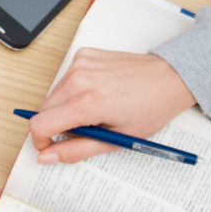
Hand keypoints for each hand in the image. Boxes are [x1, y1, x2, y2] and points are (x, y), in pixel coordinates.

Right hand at [28, 48, 195, 163]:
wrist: (170, 78)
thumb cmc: (151, 108)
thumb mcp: (116, 140)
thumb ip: (76, 150)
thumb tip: (47, 157)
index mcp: (86, 103)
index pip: (40, 124)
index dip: (40, 141)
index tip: (50, 147)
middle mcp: (79, 79)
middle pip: (43, 109)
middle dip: (55, 125)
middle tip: (83, 130)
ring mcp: (80, 63)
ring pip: (53, 94)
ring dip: (65, 107)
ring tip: (96, 110)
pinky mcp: (83, 54)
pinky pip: (65, 78)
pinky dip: (75, 90)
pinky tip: (98, 92)